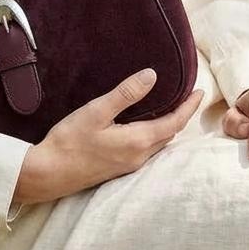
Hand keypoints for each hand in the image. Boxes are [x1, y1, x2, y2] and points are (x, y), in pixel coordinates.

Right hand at [12, 69, 204, 205]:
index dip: (189, 107)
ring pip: (158, 144)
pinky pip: (146, 150)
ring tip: (169, 108)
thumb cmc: (70, 141)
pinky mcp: (118, 169)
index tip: (200, 92)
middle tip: (187, 97)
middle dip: (181, 116)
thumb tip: (152, 75)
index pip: (174, 123)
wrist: (48, 173)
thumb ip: (126, 94)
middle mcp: (139, 157)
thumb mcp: (97, 111)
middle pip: (169, 135)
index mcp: (138, 141)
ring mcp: (129, 166)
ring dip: (167, 127)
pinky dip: (154, 135)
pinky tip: (144, 126)